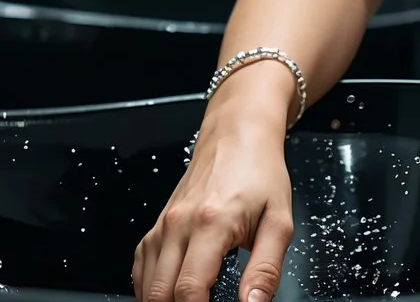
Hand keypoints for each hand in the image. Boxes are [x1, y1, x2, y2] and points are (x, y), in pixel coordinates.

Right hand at [132, 99, 294, 301]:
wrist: (237, 134)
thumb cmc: (260, 172)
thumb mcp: (279, 221)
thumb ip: (266, 269)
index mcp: (211, 224)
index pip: (189, 289)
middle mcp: (179, 224)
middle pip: (160, 292)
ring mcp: (164, 224)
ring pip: (146, 283)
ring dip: (162, 301)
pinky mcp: (158, 223)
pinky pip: (140, 265)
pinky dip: (149, 287)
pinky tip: (166, 294)